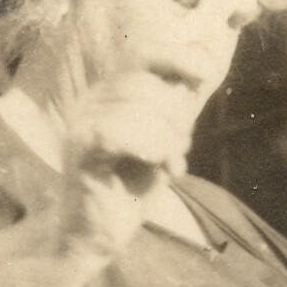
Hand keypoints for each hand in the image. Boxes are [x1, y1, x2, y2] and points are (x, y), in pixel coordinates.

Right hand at [59, 72, 198, 256]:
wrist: (97, 233)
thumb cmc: (133, 185)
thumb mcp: (166, 137)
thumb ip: (181, 102)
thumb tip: (207, 57)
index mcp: (113, 92)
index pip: (145, 52)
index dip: (179, 57)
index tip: (204, 78)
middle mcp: (94, 99)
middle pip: (148, 82)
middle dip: (177, 117)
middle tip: (177, 149)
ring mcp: (83, 121)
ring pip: (139, 108)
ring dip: (167, 141)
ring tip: (167, 166)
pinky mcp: (79, 149)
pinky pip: (118, 131)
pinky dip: (149, 148)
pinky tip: (156, 167)